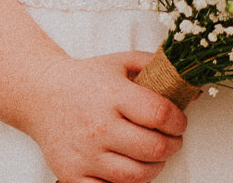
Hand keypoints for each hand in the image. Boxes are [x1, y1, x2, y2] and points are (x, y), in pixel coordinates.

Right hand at [21, 51, 187, 182]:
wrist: (41, 95)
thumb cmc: (86, 79)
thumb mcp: (122, 62)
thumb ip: (157, 68)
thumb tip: (191, 89)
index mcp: (113, 95)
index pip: (161, 114)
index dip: (179, 122)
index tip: (178, 122)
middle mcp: (99, 126)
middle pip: (153, 149)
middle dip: (172, 146)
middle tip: (170, 140)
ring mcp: (85, 154)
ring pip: (137, 176)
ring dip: (154, 167)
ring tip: (152, 155)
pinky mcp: (73, 174)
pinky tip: (128, 167)